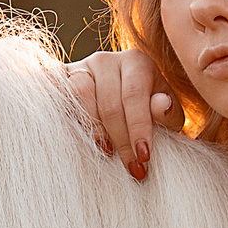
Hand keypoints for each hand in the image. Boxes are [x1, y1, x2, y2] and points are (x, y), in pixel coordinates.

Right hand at [63, 48, 182, 179]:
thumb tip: (161, 106)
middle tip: (132, 168)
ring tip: (107, 152)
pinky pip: (59, 94)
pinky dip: (68, 115)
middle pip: (109, 102)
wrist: (121, 103)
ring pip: (81, 95)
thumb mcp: (167, 114)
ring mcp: (81, 67)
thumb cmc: (149, 111)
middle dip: (122, 140)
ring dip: (94, 129)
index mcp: (136, 62)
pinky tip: (79, 136)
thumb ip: (168, 113)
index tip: (144, 157)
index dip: (139, 128)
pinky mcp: (61, 78)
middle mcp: (107, 60)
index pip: (135, 95)